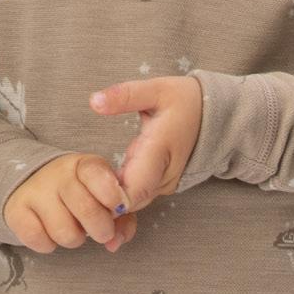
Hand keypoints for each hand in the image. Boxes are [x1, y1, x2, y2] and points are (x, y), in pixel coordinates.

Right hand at [2, 153, 138, 252]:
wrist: (31, 183)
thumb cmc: (79, 194)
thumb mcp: (104, 196)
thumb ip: (121, 218)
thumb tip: (115, 243)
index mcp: (84, 165)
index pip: (97, 174)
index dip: (112, 195)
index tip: (118, 208)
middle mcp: (58, 174)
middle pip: (86, 209)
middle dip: (101, 229)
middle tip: (101, 231)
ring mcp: (35, 192)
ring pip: (64, 233)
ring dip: (73, 238)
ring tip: (71, 228)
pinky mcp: (16, 211)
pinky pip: (39, 241)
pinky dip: (48, 244)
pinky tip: (49, 231)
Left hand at [89, 75, 202, 207]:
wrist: (217, 117)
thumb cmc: (185, 101)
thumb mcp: (156, 89)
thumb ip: (125, 96)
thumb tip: (94, 101)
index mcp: (160, 149)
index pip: (134, 188)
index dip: (110, 199)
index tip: (87, 191)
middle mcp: (164, 174)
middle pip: (130, 202)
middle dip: (103, 204)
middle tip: (76, 196)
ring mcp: (165, 183)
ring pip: (134, 203)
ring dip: (111, 202)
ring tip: (85, 195)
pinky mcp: (163, 186)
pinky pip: (139, 198)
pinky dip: (121, 198)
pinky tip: (103, 191)